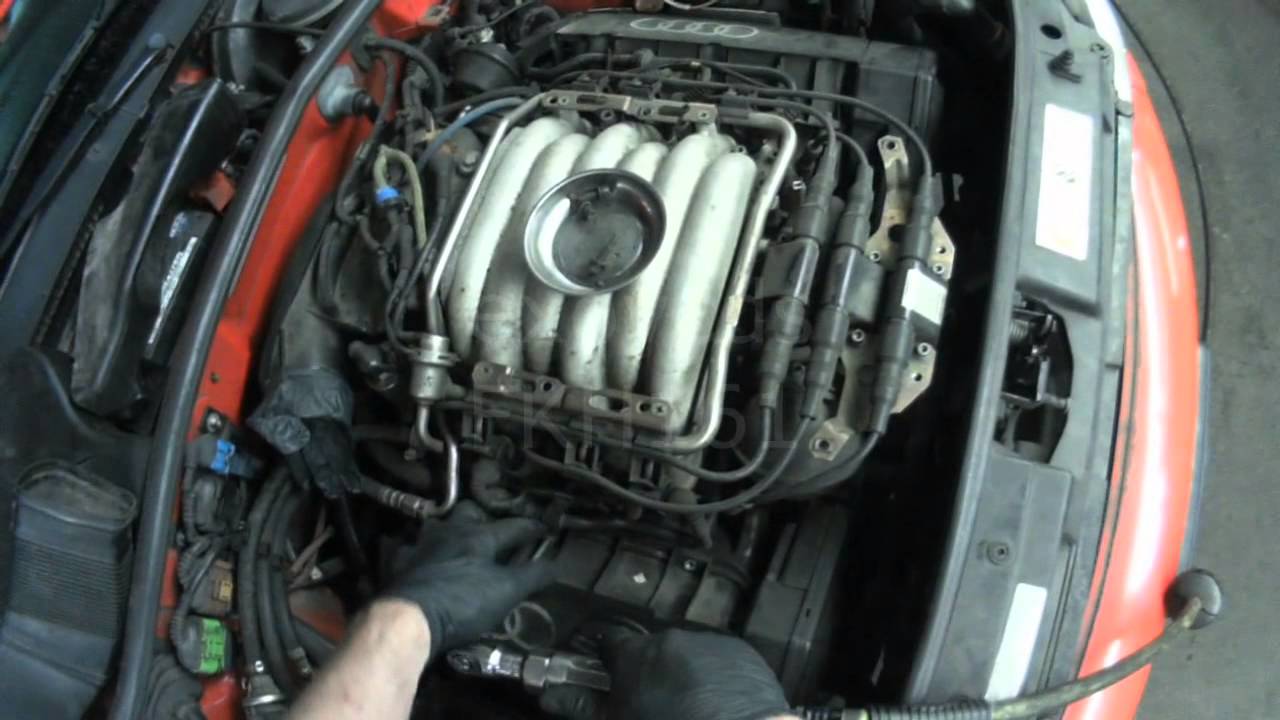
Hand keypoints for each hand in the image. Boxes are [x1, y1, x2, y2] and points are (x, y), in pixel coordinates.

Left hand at [384, 510, 553, 660]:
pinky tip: (421, 562)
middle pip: (467, 512)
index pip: (512, 526)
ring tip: (457, 544)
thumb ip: (533, 576)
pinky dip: (417, 554)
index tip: (545, 529)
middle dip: (482, 518)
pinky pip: (408, 551)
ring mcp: (421, 547)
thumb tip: (557, 565)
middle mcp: (449, 533)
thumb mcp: (507, 591)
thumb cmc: (464, 601)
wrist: (409, 619)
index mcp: (478, 535)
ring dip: (447, 532)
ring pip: (436, 527)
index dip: (531, 527)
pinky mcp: (400, 566)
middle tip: (492, 532)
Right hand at [541, 629, 792, 719]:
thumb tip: (547, 696)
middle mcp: (670, 638)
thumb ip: (583, 706)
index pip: (608, 641)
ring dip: (683, 671)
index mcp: (635, 654)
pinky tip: (717, 701)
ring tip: (689, 705)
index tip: (607, 672)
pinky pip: (719, 658)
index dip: (607, 658)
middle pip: (650, 649)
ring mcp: (708, 642)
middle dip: (650, 670)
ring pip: (686, 653)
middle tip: (653, 702)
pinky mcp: (740, 651)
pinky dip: (714, 674)